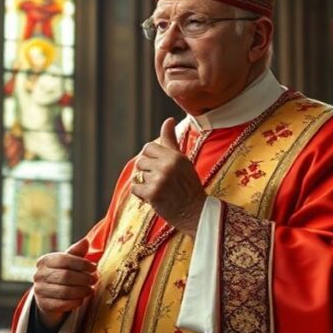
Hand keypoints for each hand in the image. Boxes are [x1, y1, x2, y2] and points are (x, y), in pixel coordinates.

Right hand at [32, 238, 96, 328]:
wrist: (49, 296)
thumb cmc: (62, 274)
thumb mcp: (68, 262)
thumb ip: (76, 252)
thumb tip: (85, 241)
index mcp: (45, 261)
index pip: (65, 259)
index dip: (81, 263)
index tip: (94, 267)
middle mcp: (39, 275)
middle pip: (65, 276)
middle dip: (83, 278)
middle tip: (94, 280)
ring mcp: (39, 290)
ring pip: (64, 291)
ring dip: (81, 291)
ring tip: (90, 290)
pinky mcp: (43, 305)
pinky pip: (62, 304)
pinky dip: (74, 302)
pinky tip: (81, 299)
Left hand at [130, 118, 206, 237]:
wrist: (196, 212)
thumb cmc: (188, 185)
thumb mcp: (182, 160)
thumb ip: (171, 140)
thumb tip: (168, 119)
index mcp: (175, 156)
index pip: (148, 147)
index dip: (150, 158)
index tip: (158, 167)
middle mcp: (167, 165)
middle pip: (141, 161)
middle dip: (147, 171)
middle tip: (160, 181)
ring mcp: (160, 179)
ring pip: (138, 175)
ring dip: (145, 183)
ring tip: (160, 189)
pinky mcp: (153, 193)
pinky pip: (135, 189)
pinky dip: (141, 195)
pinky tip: (154, 198)